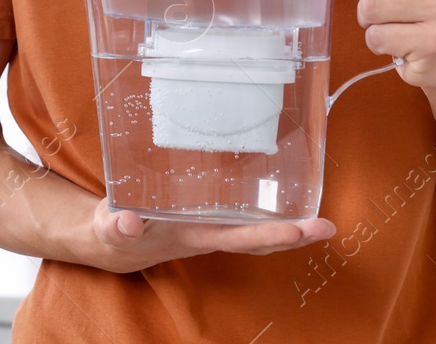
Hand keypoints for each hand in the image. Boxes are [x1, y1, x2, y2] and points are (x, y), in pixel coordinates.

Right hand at [83, 198, 333, 273]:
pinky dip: (267, 211)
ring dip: (289, 227)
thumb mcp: (108, 229)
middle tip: (328, 226)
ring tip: (321, 220)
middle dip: (294, 235)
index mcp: (190, 235)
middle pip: (258, 239)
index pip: (236, 236)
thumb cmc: (113, 232)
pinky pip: (243, 216)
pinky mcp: (207, 214)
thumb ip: (116, 226)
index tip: (299, 229)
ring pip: (256, 230)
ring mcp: (210, 226)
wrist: (114, 239)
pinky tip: (285, 197)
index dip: (268, 233)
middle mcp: (207, 233)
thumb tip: (126, 221)